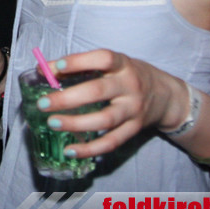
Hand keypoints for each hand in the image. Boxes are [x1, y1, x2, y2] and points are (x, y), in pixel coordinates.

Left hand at [33, 49, 182, 157]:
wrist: (166, 96)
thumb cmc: (128, 76)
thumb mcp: (113, 64)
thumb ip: (81, 66)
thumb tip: (44, 70)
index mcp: (123, 64)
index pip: (103, 58)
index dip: (80, 61)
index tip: (58, 66)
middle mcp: (130, 86)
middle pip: (98, 92)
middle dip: (68, 98)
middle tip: (43, 103)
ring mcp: (133, 109)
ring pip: (104, 120)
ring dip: (76, 123)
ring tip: (52, 122)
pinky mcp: (134, 129)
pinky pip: (111, 142)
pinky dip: (90, 148)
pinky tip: (69, 149)